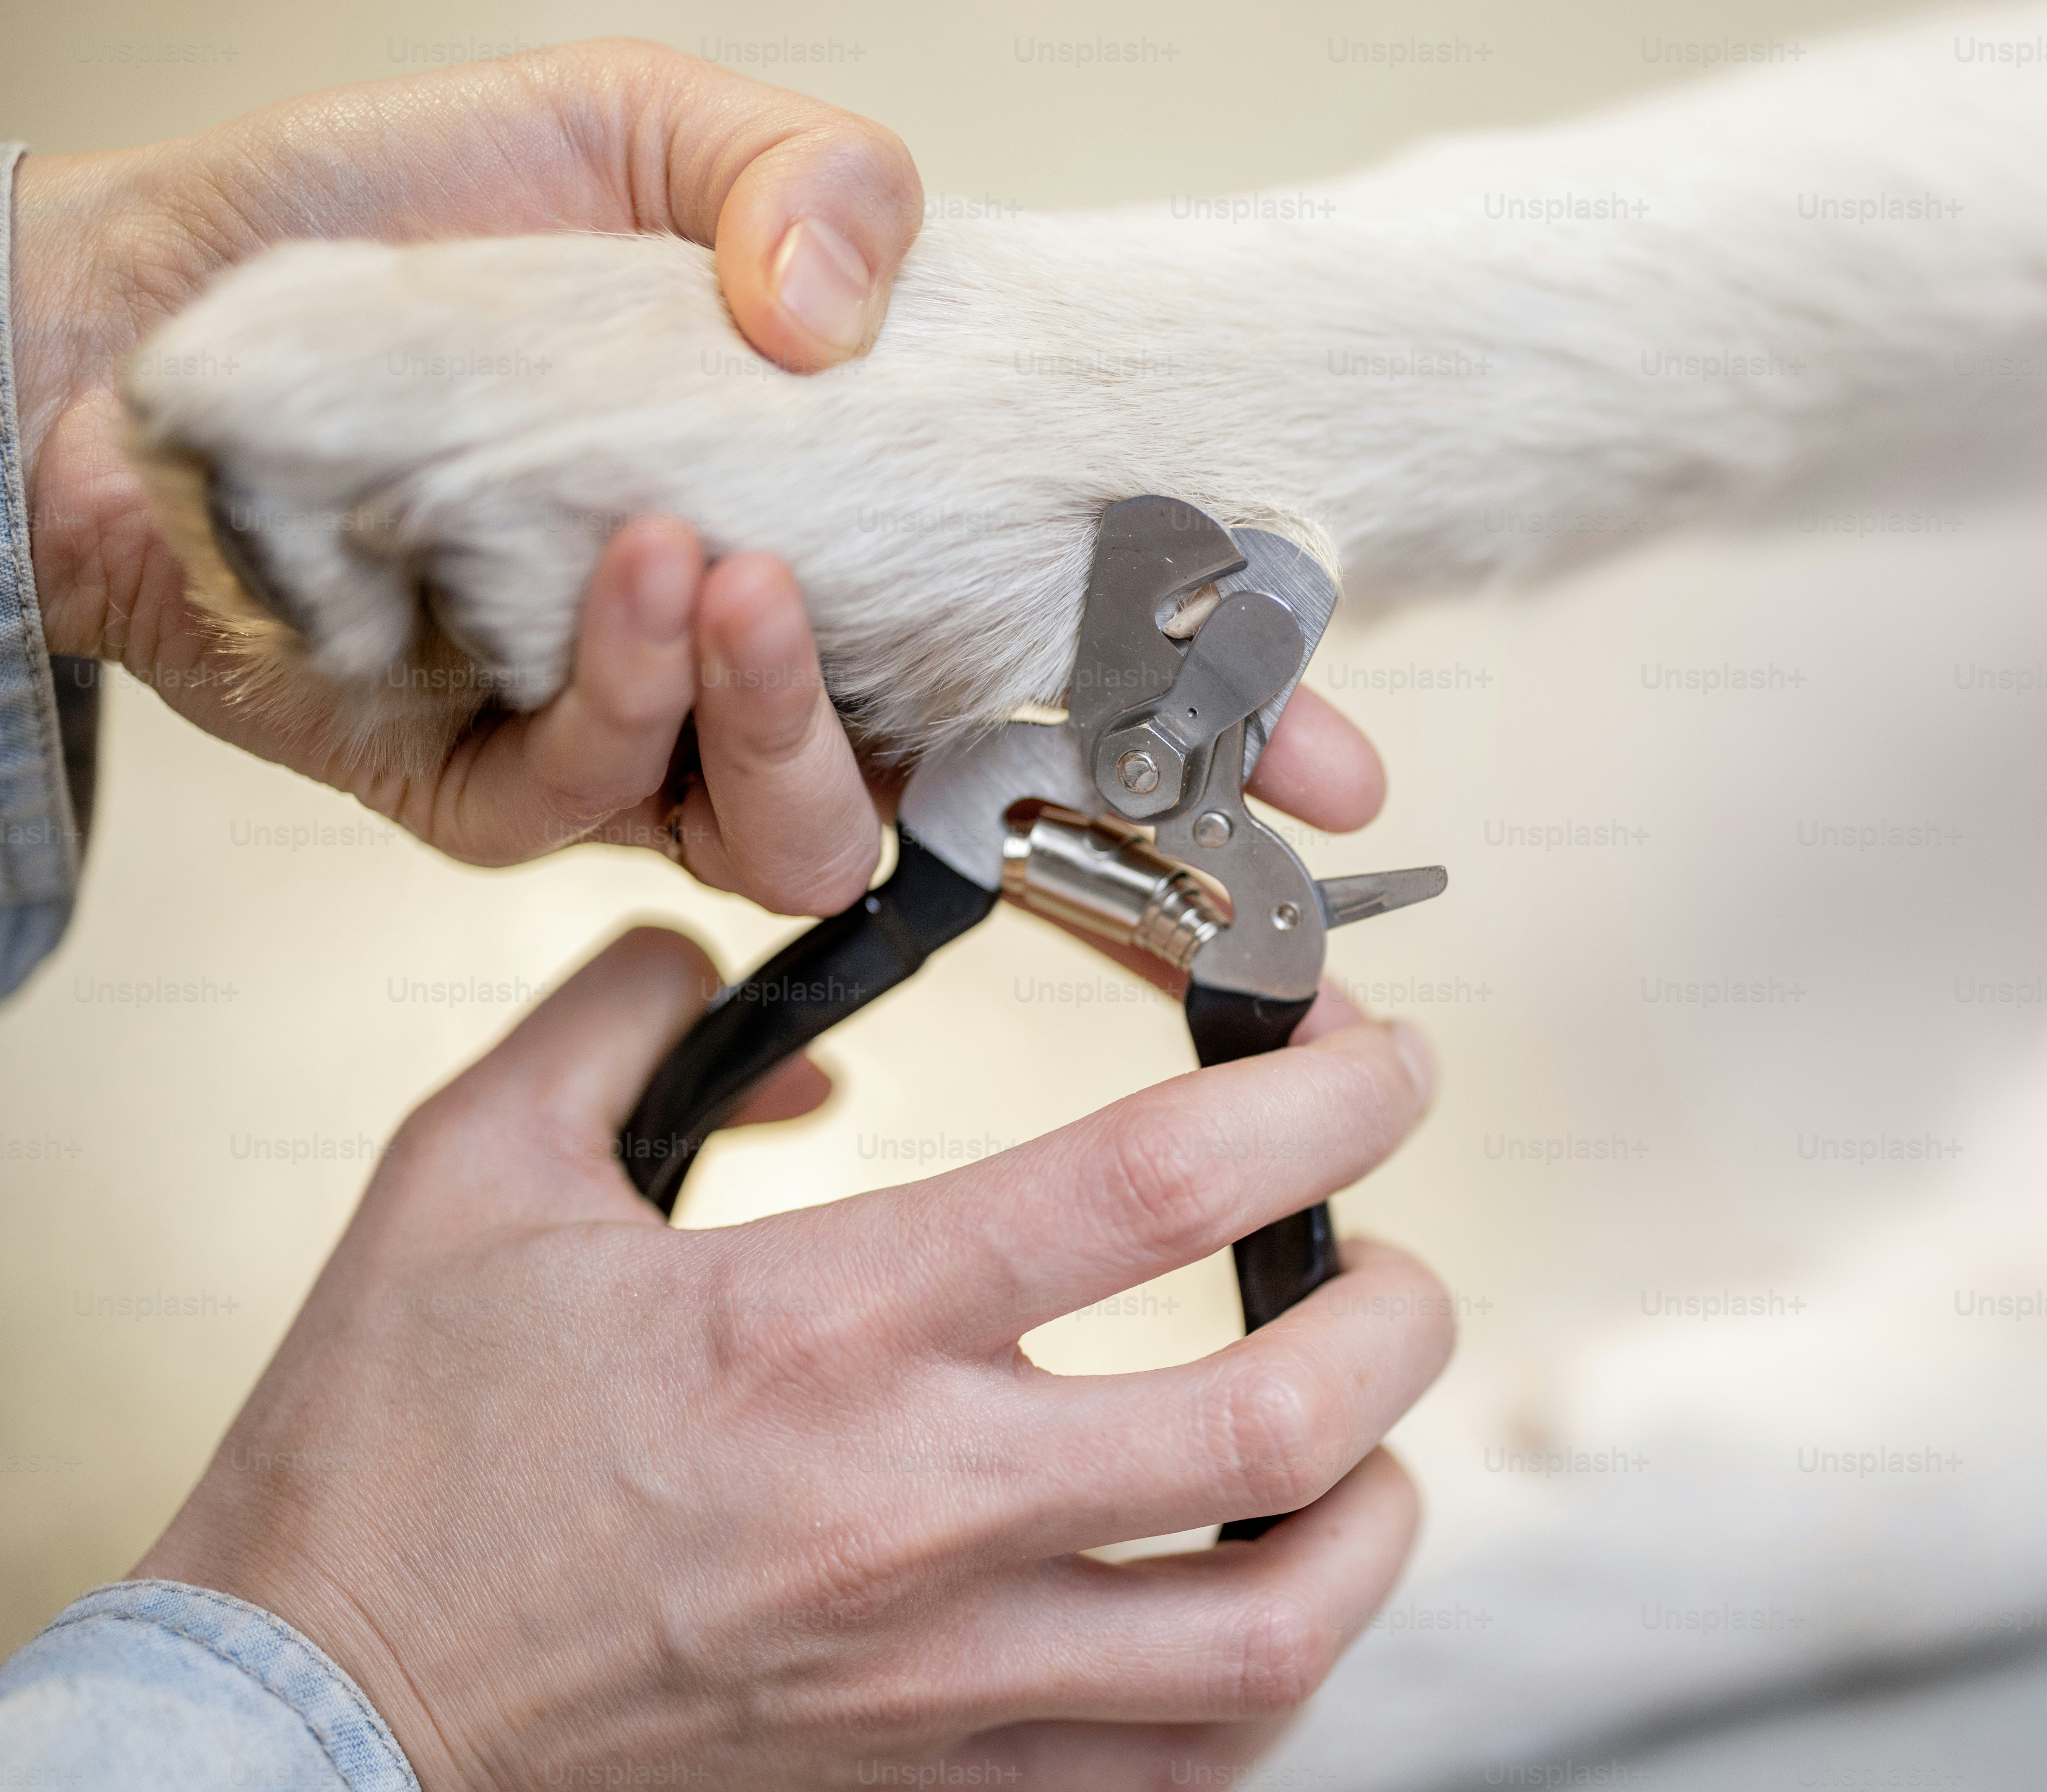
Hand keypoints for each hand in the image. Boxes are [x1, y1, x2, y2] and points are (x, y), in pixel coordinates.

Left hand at [4, 39, 1388, 910]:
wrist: (154, 324)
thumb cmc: (410, 235)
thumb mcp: (641, 134)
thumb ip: (800, 178)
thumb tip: (859, 298)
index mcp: (855, 540)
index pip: (1074, 661)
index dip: (1213, 725)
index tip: (1328, 762)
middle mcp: (775, 668)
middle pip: (989, 809)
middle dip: (1108, 824)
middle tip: (1183, 785)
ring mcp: (646, 751)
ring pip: (808, 839)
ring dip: (794, 719)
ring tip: (730, 568)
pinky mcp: (505, 793)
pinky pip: (614, 807)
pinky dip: (628, 686)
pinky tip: (615, 565)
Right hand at [133, 927, 1449, 1791]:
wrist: (307, 1739)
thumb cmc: (380, 1464)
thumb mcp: (464, 1179)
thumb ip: (613, 1026)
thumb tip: (718, 956)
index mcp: (818, 1327)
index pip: (1154, 1186)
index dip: (1317, 1101)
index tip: (1377, 1061)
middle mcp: (911, 1504)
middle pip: (1277, 1419)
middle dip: (1400, 1315)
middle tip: (1393, 1259)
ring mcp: (935, 1663)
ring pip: (1270, 1633)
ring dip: (1377, 1518)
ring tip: (1375, 1436)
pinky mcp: (923, 1774)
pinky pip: (1175, 1769)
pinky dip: (1268, 1685)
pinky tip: (1268, 1595)